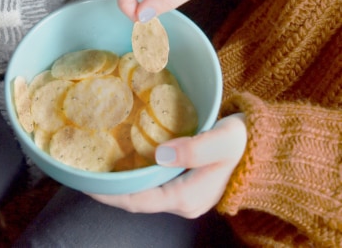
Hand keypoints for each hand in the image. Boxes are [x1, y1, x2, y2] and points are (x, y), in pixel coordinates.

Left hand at [90, 114, 246, 217]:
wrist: (263, 145)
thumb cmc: (245, 141)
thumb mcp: (224, 141)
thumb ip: (195, 148)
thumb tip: (159, 154)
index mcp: (187, 197)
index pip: (137, 200)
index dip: (108, 191)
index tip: (83, 179)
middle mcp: (180, 200)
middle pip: (133, 198)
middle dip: (105, 187)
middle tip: (78, 167)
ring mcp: (180, 191)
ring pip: (139, 190)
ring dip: (115, 179)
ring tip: (91, 161)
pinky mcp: (181, 180)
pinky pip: (147, 179)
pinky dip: (129, 170)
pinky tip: (117, 155)